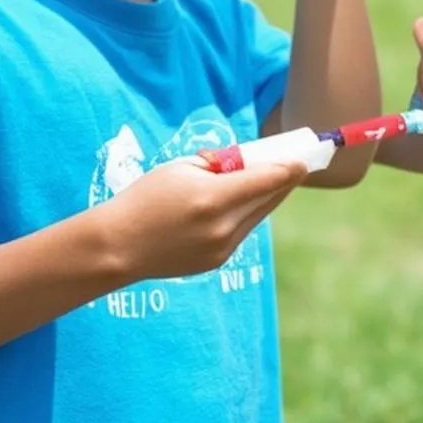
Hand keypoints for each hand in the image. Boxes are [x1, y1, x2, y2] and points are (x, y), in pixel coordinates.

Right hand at [103, 156, 307, 281]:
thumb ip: (217, 164)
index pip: (266, 181)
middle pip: (268, 200)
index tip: (303, 160)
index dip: (288, 169)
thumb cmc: (145, 198)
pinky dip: (244, 215)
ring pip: (257, 218)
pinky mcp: (218, 262)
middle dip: (283, 182)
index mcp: (214, 199)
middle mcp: (224, 227)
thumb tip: (246, 161)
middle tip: (294, 166)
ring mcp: (223, 249)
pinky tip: (238, 203)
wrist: (119, 246)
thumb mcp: (179, 168)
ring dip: (265, 198)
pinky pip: (241, 232)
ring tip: (266, 180)